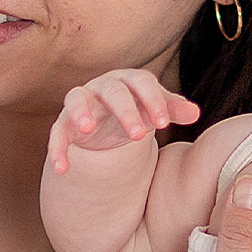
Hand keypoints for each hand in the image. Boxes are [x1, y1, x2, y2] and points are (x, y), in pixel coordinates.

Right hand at [46, 68, 199, 172]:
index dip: (153, 100)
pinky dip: (57, 149)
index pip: (142, 82)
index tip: (164, 124)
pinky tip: (62, 170)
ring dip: (80, 112)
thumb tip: (195, 114)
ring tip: (86, 128)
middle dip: (125, 111)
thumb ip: (171, 110)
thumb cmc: (137, 110)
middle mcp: (103, 87)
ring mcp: (81, 102)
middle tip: (138, 135)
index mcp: (129, 81)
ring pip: (76, 99)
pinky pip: (57, 132)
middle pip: (113, 92)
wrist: (108, 121)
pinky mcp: (64, 123)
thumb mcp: (155, 111)